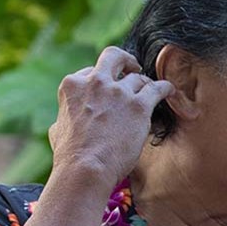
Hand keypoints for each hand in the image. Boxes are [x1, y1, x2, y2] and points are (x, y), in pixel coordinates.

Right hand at [49, 46, 173, 187]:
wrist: (86, 169)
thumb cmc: (71, 156)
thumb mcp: (58, 129)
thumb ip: (66, 116)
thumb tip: (65, 119)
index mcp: (73, 85)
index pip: (90, 72)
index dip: (102, 80)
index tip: (108, 87)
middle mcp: (95, 82)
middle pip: (114, 56)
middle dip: (125, 61)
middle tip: (133, 69)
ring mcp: (118, 92)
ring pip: (138, 78)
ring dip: (145, 85)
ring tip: (150, 93)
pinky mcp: (139, 106)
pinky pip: (158, 88)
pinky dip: (166, 88)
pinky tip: (169, 91)